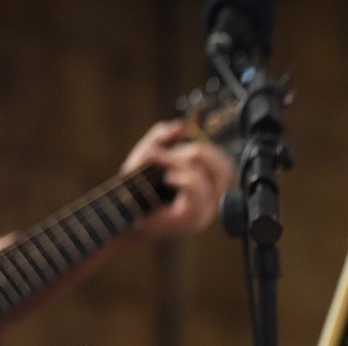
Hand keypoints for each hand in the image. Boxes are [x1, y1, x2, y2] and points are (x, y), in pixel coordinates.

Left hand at [121, 120, 233, 239]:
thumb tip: (180, 126)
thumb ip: (162, 138)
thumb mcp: (147, 156)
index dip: (206, 147)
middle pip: (226, 168)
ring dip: (182, 161)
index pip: (225, 164)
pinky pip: (198, 189)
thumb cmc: (134, 191)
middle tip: (173, 152)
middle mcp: (210, 201)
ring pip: (211, 175)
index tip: (180, 142)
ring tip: (161, 162)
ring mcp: (204, 211)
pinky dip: (182, 177)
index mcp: (206, 188)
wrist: (121, 215)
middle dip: (200, 151)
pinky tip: (167, 178)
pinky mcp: (193, 217)